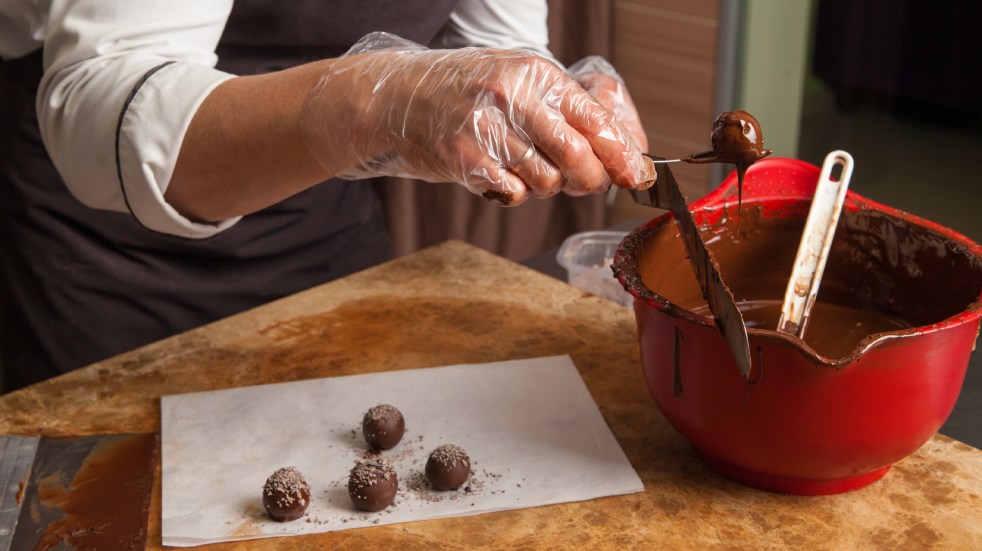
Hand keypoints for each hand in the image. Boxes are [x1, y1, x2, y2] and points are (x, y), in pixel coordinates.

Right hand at [300, 32, 653, 205]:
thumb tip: (621, 149)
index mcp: (536, 72)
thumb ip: (566, 108)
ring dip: (546, 186)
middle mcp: (513, 96)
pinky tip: (498, 176)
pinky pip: (512, 194)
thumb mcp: (519, 80)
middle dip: (591, 180)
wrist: (398, 97)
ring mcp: (485, 128)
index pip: (595, 120)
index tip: (638, 177)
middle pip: (578, 157)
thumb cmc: (467, 92)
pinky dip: (514, 194)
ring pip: (546, 181)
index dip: (623, 154)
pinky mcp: (463, 159)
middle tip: (585, 184)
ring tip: (525, 169)